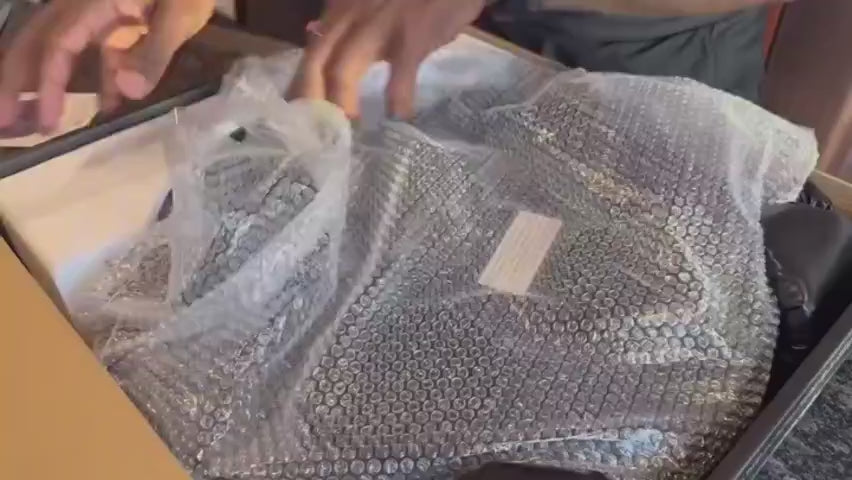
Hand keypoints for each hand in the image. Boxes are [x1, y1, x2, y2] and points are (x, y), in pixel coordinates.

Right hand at [0, 0, 213, 131]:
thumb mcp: (179, 14)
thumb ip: (153, 51)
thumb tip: (127, 90)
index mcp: (93, 2)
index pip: (58, 44)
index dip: (48, 84)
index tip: (45, 121)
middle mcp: (86, 7)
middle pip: (40, 41)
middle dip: (18, 80)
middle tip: (3, 122)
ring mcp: (103, 15)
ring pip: (63, 49)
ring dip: (52, 84)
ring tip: (40, 123)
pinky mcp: (122, 23)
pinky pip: (100, 53)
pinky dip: (99, 80)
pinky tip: (105, 110)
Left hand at [289, 0, 486, 118]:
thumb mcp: (373, 2)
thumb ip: (351, 24)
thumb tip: (328, 50)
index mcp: (340, 9)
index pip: (310, 53)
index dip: (300, 86)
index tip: (302, 116)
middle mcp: (350, 15)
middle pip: (315, 64)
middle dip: (312, 103)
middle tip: (318, 135)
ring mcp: (380, 24)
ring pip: (342, 70)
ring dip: (340, 106)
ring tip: (347, 134)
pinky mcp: (413, 34)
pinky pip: (398, 73)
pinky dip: (397, 99)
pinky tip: (400, 116)